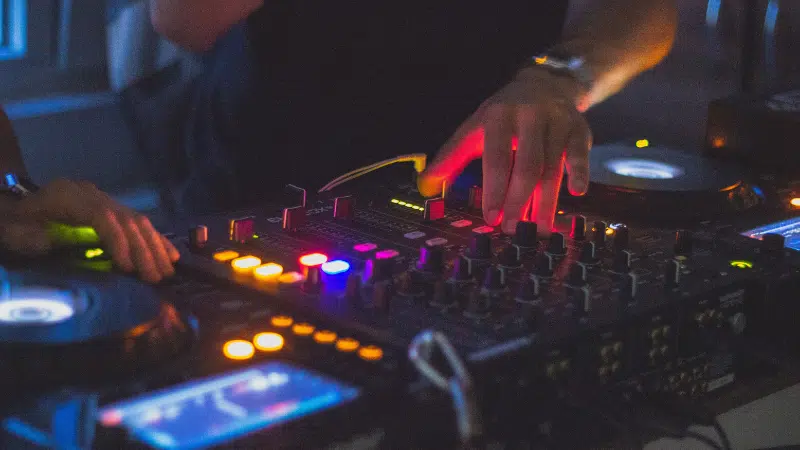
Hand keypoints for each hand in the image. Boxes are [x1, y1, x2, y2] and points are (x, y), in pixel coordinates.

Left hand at [0, 179, 178, 282]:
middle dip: (144, 249)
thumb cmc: (14, 225)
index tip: (129, 268)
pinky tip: (171, 254)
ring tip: (167, 271)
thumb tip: (57, 246)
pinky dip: (155, 239)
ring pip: (136, 220)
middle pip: (126, 219)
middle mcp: (90, 194)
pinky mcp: (109, 208)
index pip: (102, 216)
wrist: (12, 208)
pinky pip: (137, 222)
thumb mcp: (17, 232)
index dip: (118, 240)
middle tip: (157, 277)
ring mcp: (102, 199)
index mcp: (67, 197)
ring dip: (155, 246)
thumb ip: (35, 239)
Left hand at [418, 68, 592, 233]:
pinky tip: (576, 194)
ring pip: (553, 168)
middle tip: (513, 228)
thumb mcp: (475, 128)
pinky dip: (580, 174)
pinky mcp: (579, 129)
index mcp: (499, 116)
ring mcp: (557, 121)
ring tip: (538, 228)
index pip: (496, 158)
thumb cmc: (504, 114)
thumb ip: (451, 157)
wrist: (545, 83)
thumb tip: (426, 186)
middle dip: (519, 201)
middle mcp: (530, 116)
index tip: (491, 218)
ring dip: (546, 202)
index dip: (494, 190)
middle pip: (527, 166)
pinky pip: (581, 155)